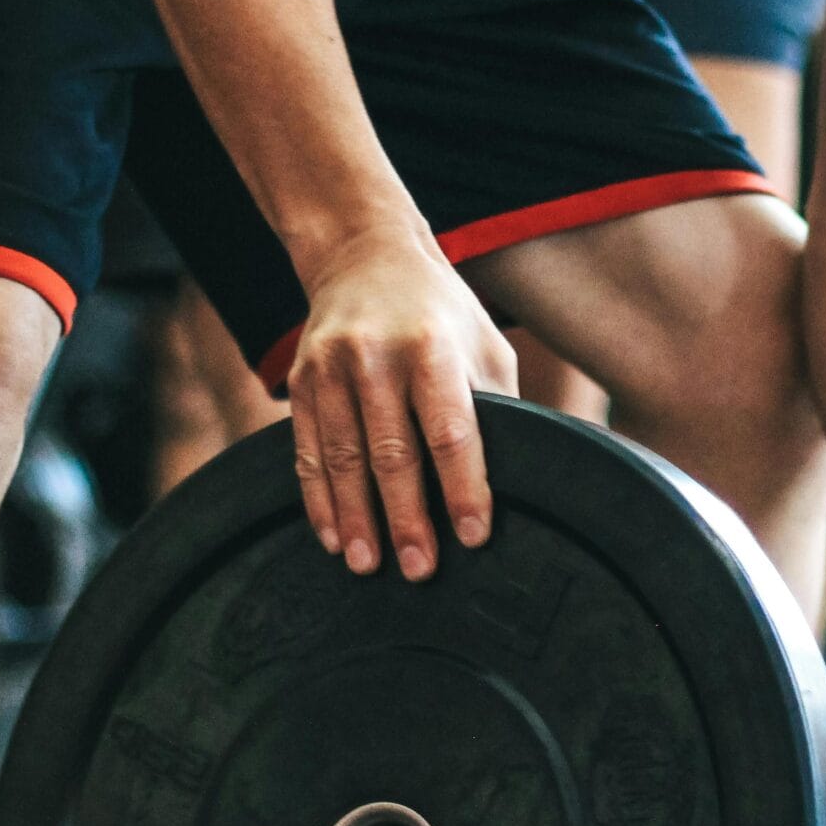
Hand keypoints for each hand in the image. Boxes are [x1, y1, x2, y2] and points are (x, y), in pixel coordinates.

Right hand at [285, 224, 518, 579]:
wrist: (364, 255)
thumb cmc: (443, 314)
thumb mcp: (484, 345)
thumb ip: (495, 406)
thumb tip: (523, 476)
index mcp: (433, 347)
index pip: (450, 430)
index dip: (464, 487)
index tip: (473, 536)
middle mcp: (376, 356)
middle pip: (392, 452)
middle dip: (406, 518)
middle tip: (419, 570)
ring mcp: (331, 368)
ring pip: (344, 458)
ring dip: (356, 519)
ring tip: (369, 565)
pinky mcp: (301, 381)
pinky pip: (308, 451)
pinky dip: (319, 499)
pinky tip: (332, 536)